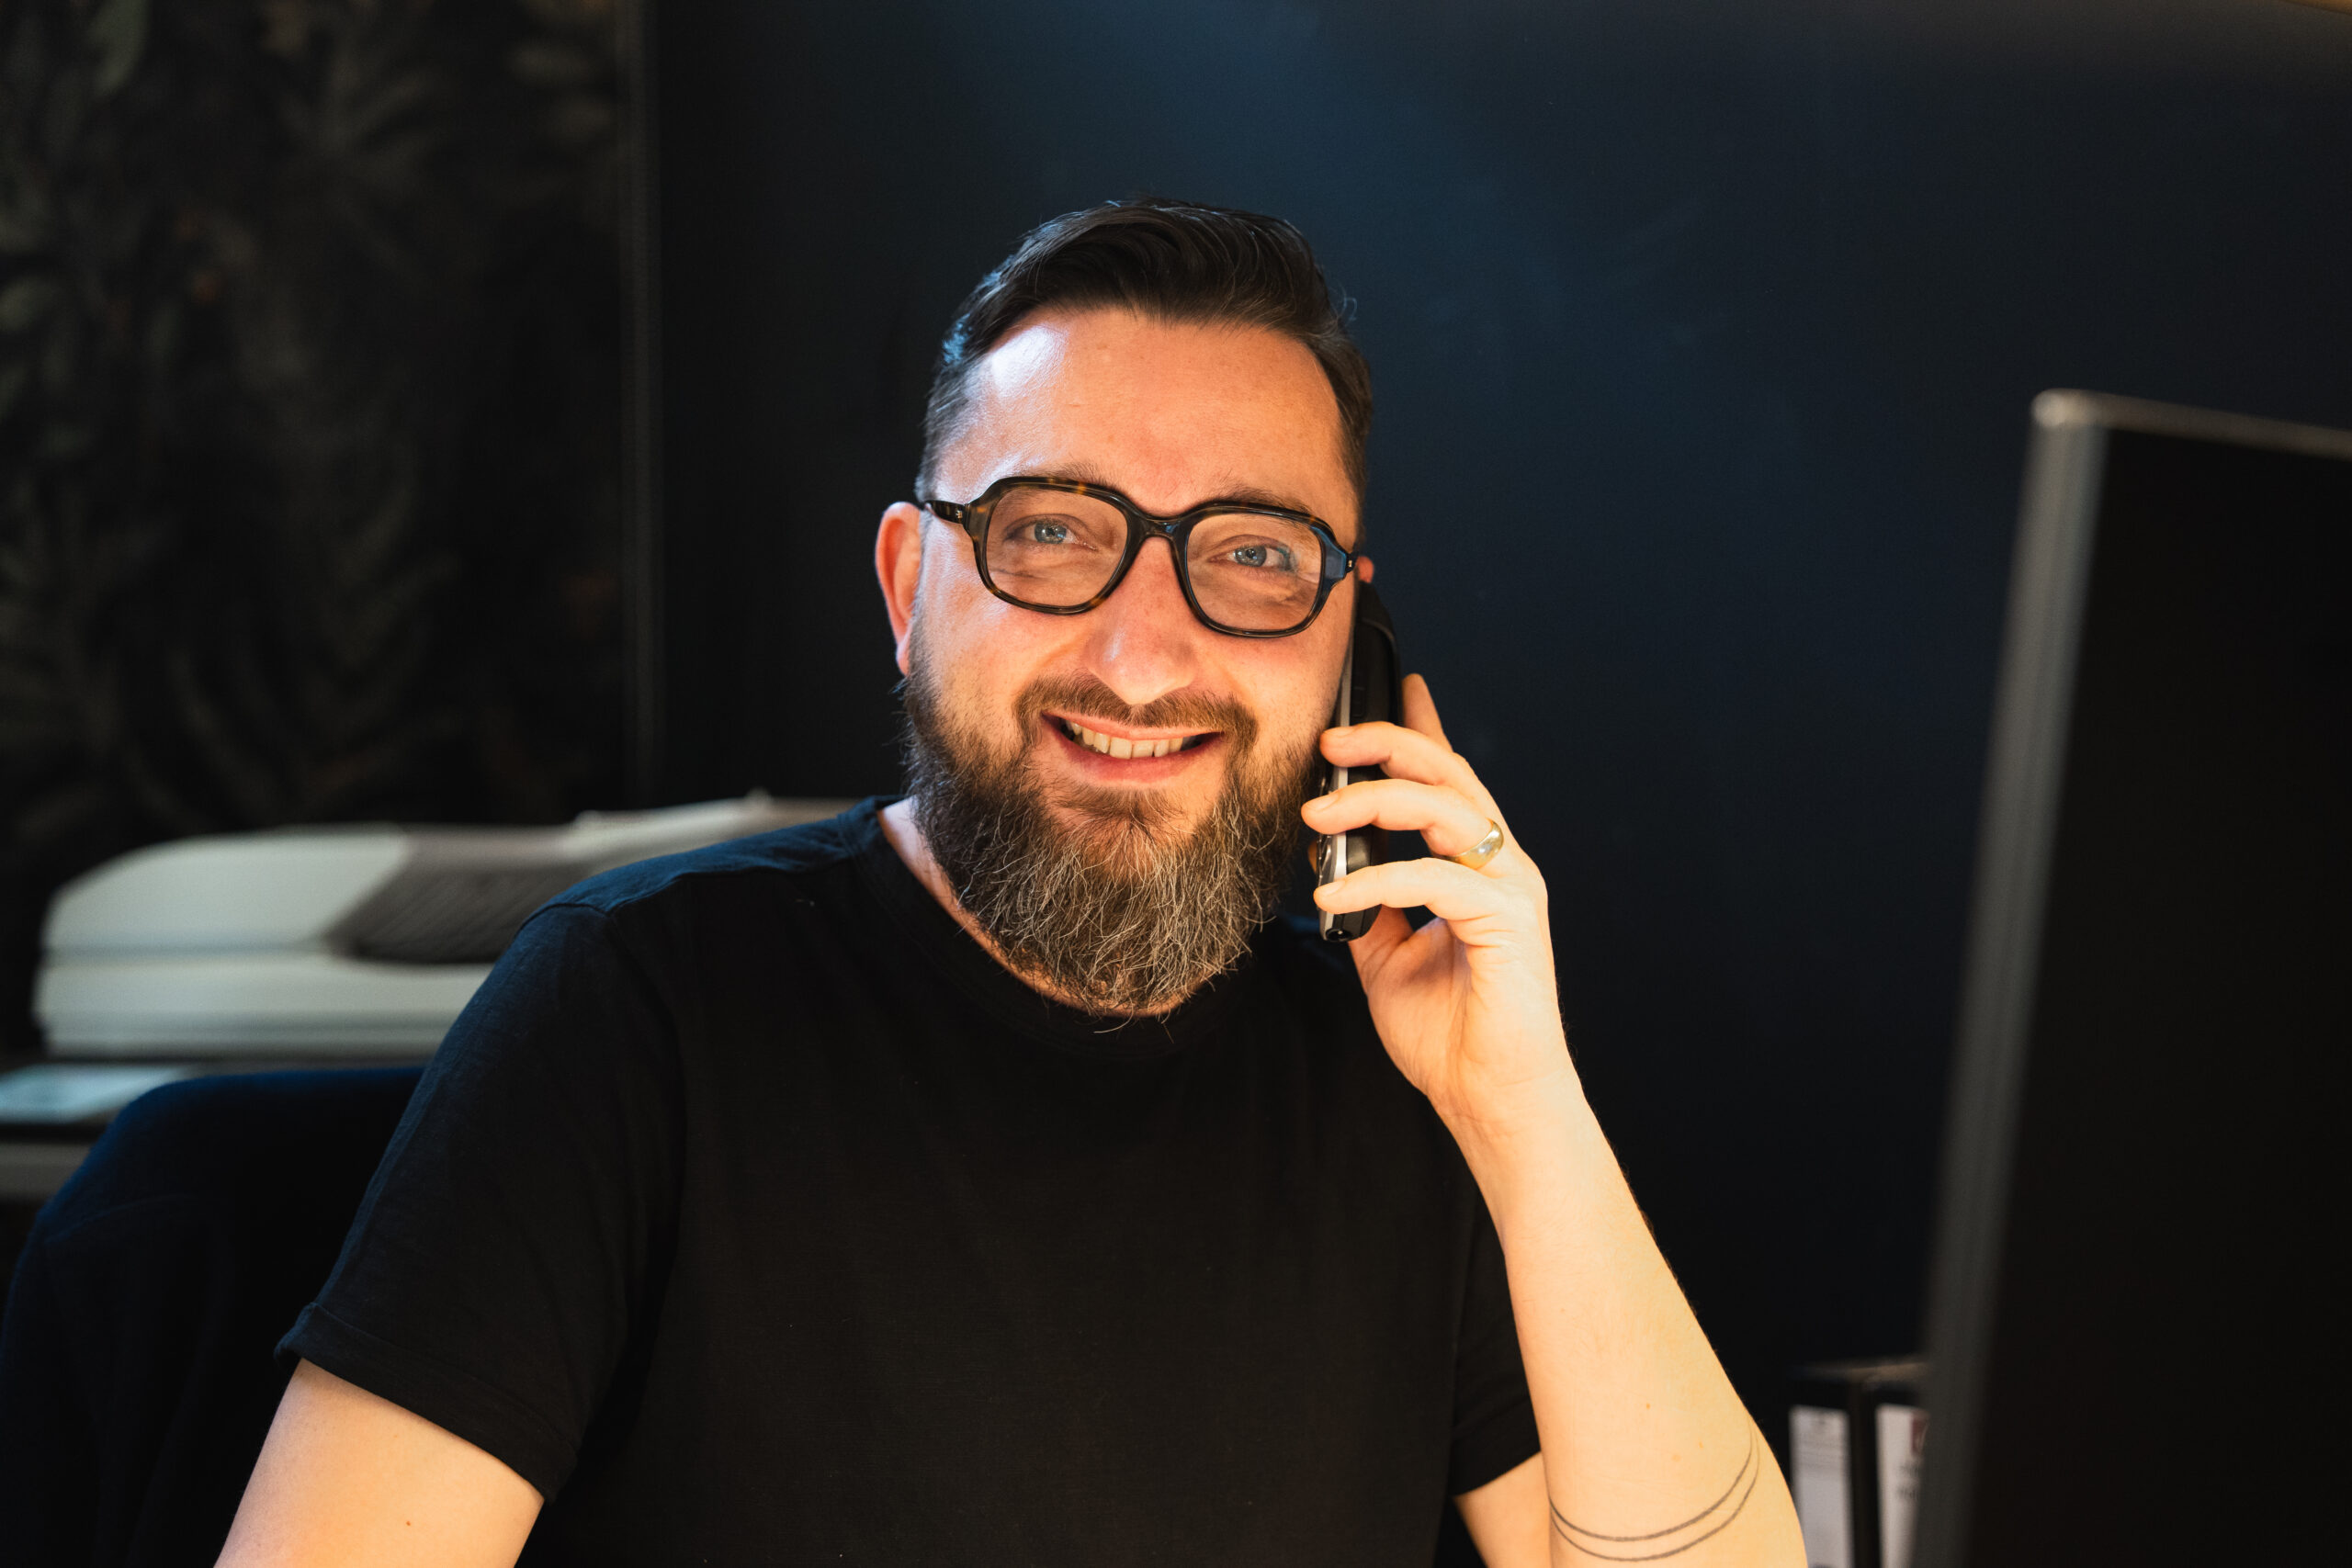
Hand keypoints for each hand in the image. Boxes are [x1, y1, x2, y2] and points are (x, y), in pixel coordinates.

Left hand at [1302, 675, 1576, 1138]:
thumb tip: (1328, 861)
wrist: (1490, 1100)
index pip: (1448, 779)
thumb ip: (1368, 905)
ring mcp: (1511, 887)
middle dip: (1387, 743)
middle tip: (1328, 741)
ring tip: (1315, 814)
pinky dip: (1378, 882)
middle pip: (1448, 773)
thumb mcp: (1387, 958)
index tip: (1396, 684)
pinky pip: (1435, 878)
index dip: (1422, 728)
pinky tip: (1335, 902)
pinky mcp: (1509, 919)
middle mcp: (1501, 864)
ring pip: (1446, 808)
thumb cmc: (1449, 1035)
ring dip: (1374, 801)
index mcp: (1476, 866)